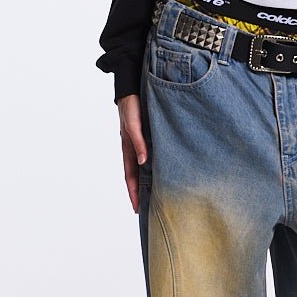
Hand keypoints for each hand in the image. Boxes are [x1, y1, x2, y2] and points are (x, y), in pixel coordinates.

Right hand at [117, 93, 148, 212]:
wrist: (132, 87)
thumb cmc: (130, 106)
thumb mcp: (133, 125)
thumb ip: (138, 142)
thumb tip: (143, 162)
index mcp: (128, 148)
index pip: (130, 176)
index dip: (133, 192)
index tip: (137, 209)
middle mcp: (136, 148)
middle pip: (139, 175)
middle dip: (142, 192)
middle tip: (150, 209)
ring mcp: (143, 142)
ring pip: (147, 166)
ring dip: (151, 180)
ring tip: (160, 195)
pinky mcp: (152, 135)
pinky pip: (155, 154)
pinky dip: (159, 165)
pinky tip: (168, 171)